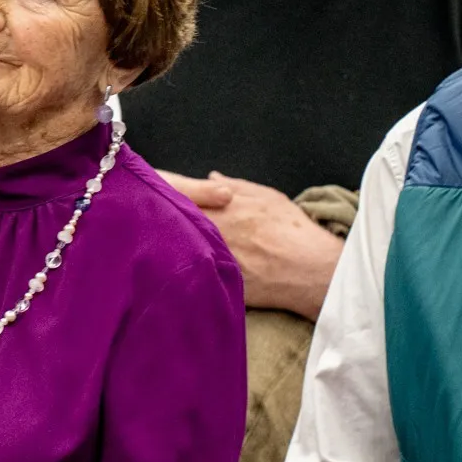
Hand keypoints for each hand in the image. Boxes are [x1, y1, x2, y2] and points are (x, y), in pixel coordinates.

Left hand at [160, 171, 343, 319]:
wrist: (311, 270)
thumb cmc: (293, 230)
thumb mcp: (268, 197)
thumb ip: (236, 186)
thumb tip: (211, 177)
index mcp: (224, 209)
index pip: (183, 199)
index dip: (168, 198)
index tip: (158, 197)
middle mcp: (215, 233)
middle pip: (175, 225)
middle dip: (163, 221)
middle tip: (151, 223)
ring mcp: (215, 259)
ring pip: (179, 250)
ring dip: (170, 246)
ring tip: (159, 245)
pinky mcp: (218, 284)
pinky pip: (193, 275)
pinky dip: (184, 271)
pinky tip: (177, 270)